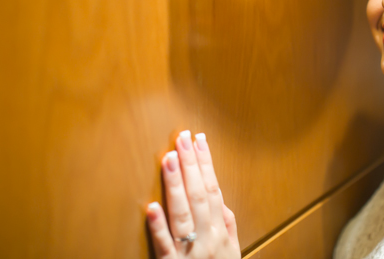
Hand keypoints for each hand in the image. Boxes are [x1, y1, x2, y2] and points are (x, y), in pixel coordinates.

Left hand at [145, 131, 240, 258]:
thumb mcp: (232, 253)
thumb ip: (228, 225)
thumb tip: (222, 199)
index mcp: (221, 232)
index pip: (214, 189)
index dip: (207, 163)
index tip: (199, 139)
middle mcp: (208, 239)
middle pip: (199, 195)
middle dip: (191, 164)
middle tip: (182, 137)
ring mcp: (191, 253)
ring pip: (183, 214)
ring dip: (176, 185)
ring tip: (168, 158)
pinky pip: (165, 247)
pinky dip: (158, 227)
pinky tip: (151, 207)